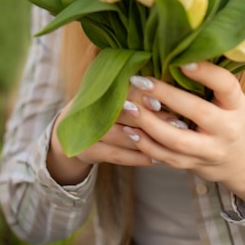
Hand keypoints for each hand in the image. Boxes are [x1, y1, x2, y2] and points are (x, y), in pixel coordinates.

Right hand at [47, 91, 174, 184]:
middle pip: (124, 114)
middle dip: (152, 119)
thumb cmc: (100, 108)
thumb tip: (166, 85)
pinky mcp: (87, 152)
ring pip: (122, 137)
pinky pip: (117, 156)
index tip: (161, 102)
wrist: (66, 134)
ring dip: (149, 140)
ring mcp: (86, 131)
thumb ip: (133, 88)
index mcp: (98, 89)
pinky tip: (157, 159)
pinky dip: (138, 158)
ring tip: (173, 142)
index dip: (141, 96)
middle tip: (177, 123)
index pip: (122, 91)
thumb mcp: (109, 93)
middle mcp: (90, 108)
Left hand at [123, 62, 244, 206]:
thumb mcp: (229, 98)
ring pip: (177, 140)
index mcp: (236, 105)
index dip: (205, 73)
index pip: (226, 85)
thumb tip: (174, 52)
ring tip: (128, 107)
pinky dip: (146, 145)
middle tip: (140, 81)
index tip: (181, 61)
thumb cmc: (230, 116)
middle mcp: (227, 128)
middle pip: (197, 111)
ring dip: (149, 123)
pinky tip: (129, 131)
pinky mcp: (195, 165)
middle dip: (166, 95)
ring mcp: (211, 151)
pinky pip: (167, 158)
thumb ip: (209, 82)